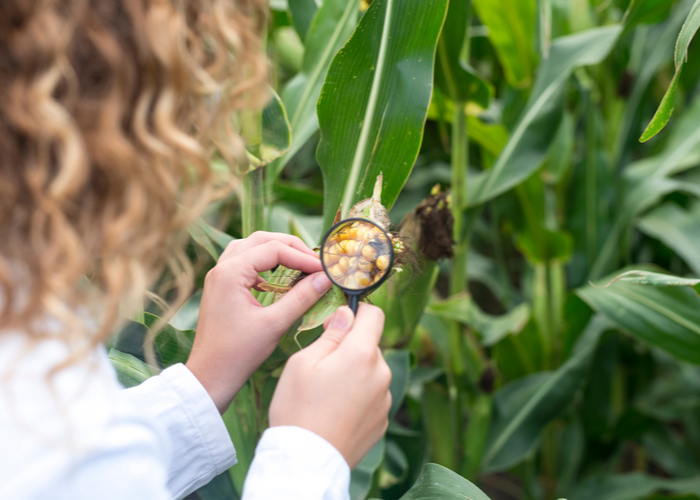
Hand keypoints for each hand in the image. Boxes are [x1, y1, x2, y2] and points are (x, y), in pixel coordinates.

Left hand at [186, 232, 332, 413]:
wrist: (210, 376)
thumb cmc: (238, 353)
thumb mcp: (275, 324)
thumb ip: (301, 297)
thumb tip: (325, 278)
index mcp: (231, 273)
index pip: (274, 249)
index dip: (302, 257)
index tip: (324, 269)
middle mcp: (222, 268)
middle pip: (261, 240)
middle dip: (291, 247)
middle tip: (314, 261)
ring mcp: (219, 277)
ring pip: (251, 247)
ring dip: (276, 251)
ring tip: (299, 263)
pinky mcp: (221, 287)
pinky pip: (244, 262)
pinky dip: (264, 264)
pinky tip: (279, 279)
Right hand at [268, 303, 391, 468]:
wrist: (307, 461)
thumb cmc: (298, 409)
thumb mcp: (303, 362)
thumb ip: (331, 334)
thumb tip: (346, 314)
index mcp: (362, 354)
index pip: (375, 315)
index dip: (357, 312)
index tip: (339, 322)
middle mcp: (381, 374)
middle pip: (371, 345)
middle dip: (351, 347)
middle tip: (323, 364)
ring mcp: (384, 399)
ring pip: (372, 371)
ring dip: (356, 373)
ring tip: (327, 393)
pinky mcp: (383, 420)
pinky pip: (373, 395)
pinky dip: (359, 396)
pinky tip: (336, 410)